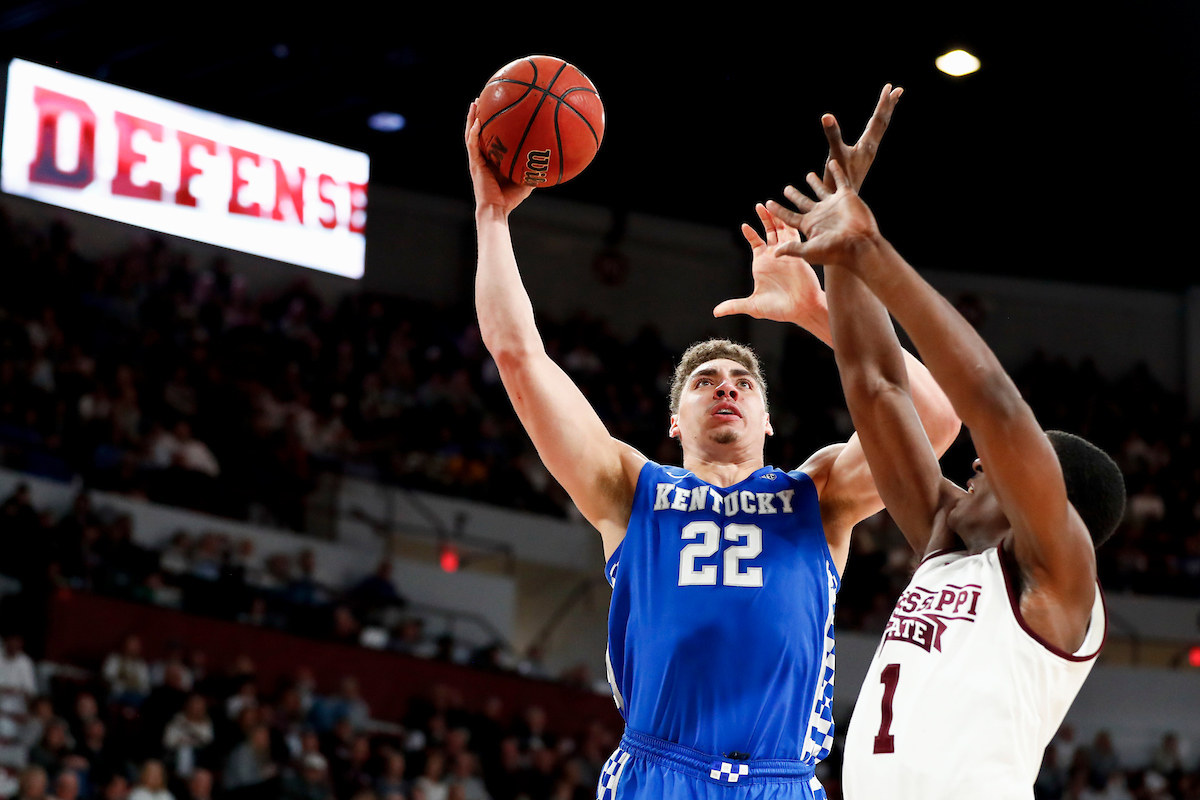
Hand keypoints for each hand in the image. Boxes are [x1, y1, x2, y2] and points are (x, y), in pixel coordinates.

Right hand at [465, 101, 533, 215]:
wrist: (497, 210)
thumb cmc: (511, 199)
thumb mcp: (527, 179)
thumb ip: (534, 167)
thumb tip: (551, 158)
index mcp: (492, 159)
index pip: (490, 137)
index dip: (491, 123)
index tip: (496, 108)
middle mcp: (483, 157)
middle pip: (478, 131)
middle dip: (479, 115)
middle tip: (482, 99)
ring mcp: (477, 160)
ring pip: (471, 134)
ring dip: (472, 118)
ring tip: (475, 103)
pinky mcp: (475, 164)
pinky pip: (473, 145)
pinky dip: (474, 132)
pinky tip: (477, 121)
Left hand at [714, 204, 825, 327]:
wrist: (801, 309)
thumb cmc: (779, 309)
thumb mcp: (753, 306)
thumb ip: (734, 306)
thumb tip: (716, 312)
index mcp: (762, 264)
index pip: (755, 242)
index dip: (750, 233)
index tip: (745, 225)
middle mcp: (774, 256)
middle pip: (769, 231)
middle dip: (764, 218)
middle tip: (760, 205)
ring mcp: (787, 253)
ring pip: (781, 230)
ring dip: (776, 217)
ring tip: (771, 205)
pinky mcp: (798, 253)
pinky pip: (794, 235)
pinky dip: (790, 225)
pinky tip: (787, 215)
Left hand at [767, 161, 880, 269]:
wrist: (859, 245)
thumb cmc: (835, 251)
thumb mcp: (809, 251)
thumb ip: (792, 249)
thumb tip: (774, 253)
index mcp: (809, 226)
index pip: (789, 217)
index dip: (778, 210)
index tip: (767, 204)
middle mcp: (820, 214)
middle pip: (803, 202)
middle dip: (794, 196)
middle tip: (786, 189)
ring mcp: (833, 205)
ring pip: (821, 190)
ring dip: (815, 182)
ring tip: (809, 175)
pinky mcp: (846, 197)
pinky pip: (840, 180)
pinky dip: (837, 171)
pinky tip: (833, 162)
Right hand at [822, 84, 902, 192]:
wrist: (843, 201)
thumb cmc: (838, 179)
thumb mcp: (835, 154)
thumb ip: (833, 135)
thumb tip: (827, 116)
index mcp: (868, 145)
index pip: (878, 119)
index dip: (884, 102)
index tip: (891, 87)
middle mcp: (871, 148)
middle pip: (883, 123)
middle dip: (889, 106)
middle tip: (897, 90)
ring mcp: (867, 154)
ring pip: (879, 130)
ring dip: (884, 116)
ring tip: (889, 105)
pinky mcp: (862, 159)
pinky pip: (872, 137)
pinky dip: (875, 127)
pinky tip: (872, 129)